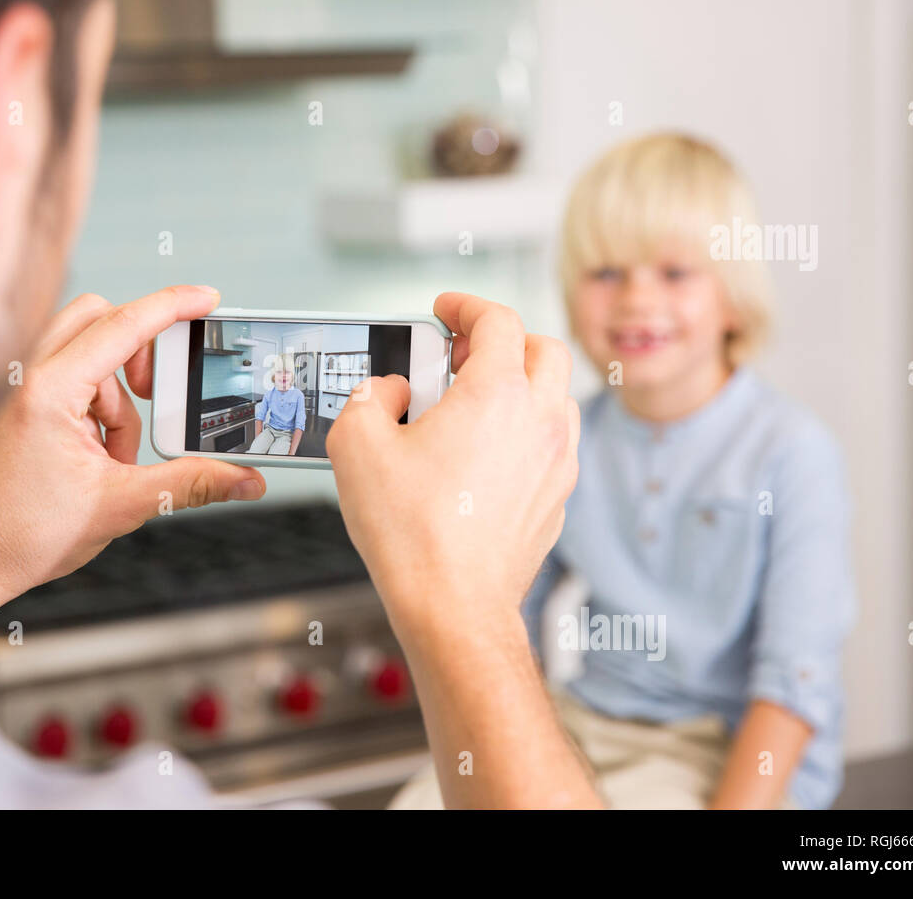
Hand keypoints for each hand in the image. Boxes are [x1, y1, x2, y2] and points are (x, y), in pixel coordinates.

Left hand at [0, 286, 265, 669]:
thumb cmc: (22, 536)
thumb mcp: (120, 506)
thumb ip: (190, 483)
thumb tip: (246, 479)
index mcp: (50, 392)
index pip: (124, 325)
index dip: (173, 306)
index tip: (208, 298)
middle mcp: (26, 377)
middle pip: (98, 318)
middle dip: (138, 349)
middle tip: (154, 395)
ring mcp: (14, 387)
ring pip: (83, 351)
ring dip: (114, 393)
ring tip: (113, 455)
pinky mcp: (12, 403)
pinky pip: (66, 379)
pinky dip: (92, 406)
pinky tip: (90, 458)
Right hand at [327, 292, 578, 638]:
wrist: (453, 606)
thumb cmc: (410, 532)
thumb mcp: (356, 445)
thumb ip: (368, 395)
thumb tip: (391, 392)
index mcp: (497, 394)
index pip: (497, 320)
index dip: (467, 305)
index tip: (445, 309)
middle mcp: (539, 421)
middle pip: (543, 349)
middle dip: (503, 339)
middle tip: (460, 354)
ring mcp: (556, 462)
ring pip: (557, 396)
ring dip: (522, 383)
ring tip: (475, 403)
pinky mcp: (556, 499)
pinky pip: (553, 444)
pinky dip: (527, 430)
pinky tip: (487, 452)